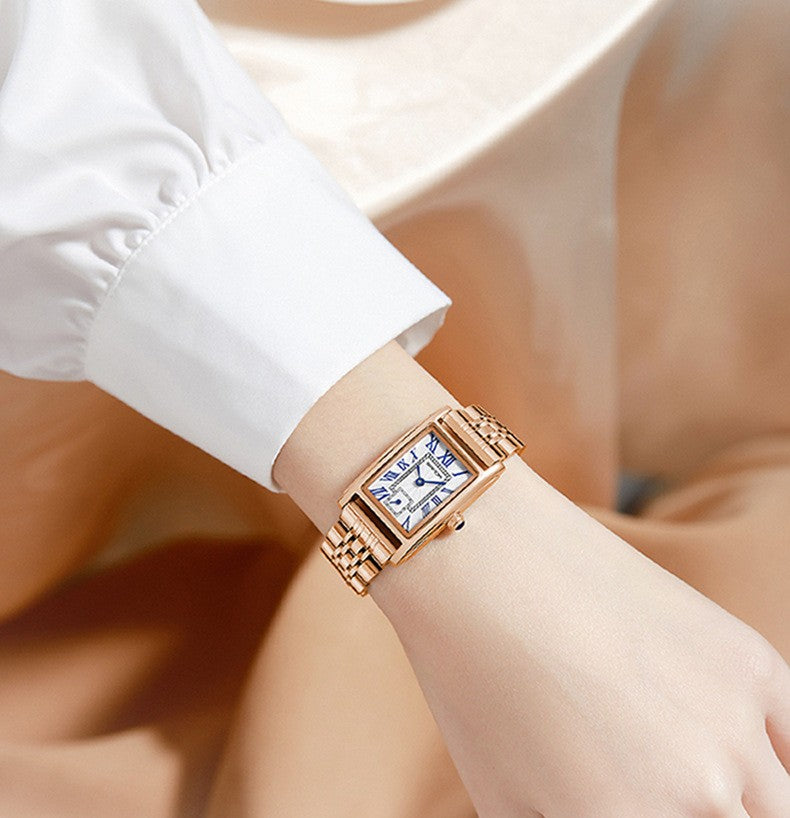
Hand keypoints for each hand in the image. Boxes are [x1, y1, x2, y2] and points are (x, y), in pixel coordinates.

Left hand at [371, 457, 789, 817]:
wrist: (491, 562)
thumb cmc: (478, 684)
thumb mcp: (504, 800)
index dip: (639, 815)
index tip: (632, 800)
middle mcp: (699, 791)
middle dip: (690, 809)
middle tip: (649, 783)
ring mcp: (734, 722)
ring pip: (775, 803)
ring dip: (739, 799)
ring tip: (680, 764)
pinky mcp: (753, 662)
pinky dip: (765, 757)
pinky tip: (727, 747)